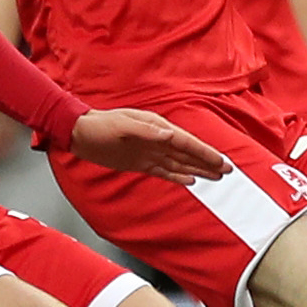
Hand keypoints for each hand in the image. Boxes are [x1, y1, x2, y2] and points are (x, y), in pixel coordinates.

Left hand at [68, 109, 230, 180]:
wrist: (78, 133)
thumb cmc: (99, 125)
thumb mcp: (122, 125)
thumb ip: (147, 131)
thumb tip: (170, 136)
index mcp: (158, 128)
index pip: (187, 143)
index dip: (205, 153)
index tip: (222, 162)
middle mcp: (158, 140)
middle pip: (188, 153)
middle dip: (208, 162)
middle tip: (228, 171)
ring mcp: (150, 152)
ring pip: (180, 163)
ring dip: (198, 169)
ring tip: (216, 176)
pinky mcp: (141, 163)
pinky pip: (164, 171)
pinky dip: (178, 176)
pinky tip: (190, 181)